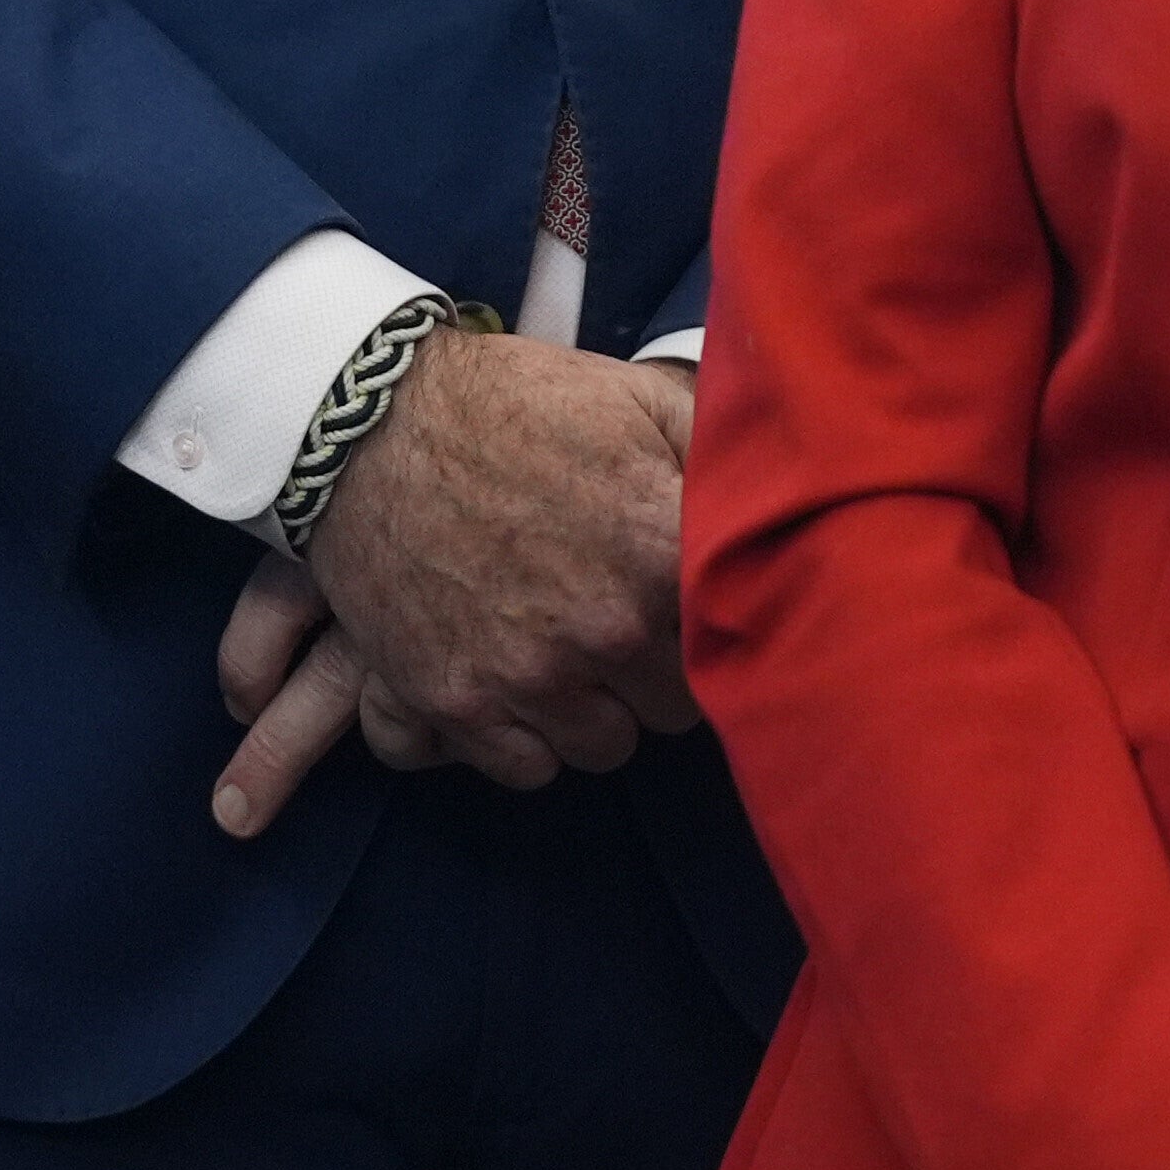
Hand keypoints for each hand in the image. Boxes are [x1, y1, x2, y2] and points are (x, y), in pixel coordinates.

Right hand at [199, 335, 696, 829]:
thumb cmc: (515, 404)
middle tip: (625, 624)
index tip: (692, 611)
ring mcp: (525, 675)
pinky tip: (517, 681)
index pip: (736, 649)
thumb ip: (723, 457)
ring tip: (569, 652)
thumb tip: (799, 497)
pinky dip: (524, 737)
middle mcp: (604, 631)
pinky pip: (523, 770)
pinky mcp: (453, 701)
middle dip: (656, 672)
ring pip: (603, 748)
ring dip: (594, 709)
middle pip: (673, 710)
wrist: (370, 420)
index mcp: (663, 555)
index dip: (716, 630)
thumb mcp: (637, 399)